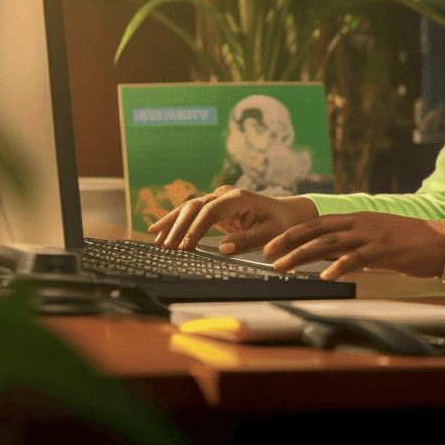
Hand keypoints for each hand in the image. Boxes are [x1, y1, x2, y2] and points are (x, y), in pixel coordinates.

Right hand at [148, 185, 317, 252]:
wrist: (288, 214)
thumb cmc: (282, 225)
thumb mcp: (270, 235)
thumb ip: (247, 241)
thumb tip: (222, 248)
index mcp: (237, 199)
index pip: (210, 212)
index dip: (195, 229)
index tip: (184, 248)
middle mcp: (223, 195)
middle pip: (194, 208)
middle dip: (178, 228)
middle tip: (165, 249)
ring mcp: (217, 200)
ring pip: (188, 208)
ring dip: (171, 224)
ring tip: (156, 242)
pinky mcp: (214, 209)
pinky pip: (190, 214)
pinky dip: (174, 221)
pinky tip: (156, 229)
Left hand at [265, 212, 444, 280]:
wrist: (440, 241)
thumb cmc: (407, 243)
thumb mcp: (373, 239)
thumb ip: (351, 245)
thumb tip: (327, 258)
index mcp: (355, 219)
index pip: (316, 223)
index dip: (292, 233)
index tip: (272, 244)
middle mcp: (359, 223)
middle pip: (315, 230)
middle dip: (288, 241)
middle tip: (267, 254)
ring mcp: (370, 235)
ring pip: (328, 243)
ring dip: (302, 255)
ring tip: (284, 267)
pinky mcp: (383, 250)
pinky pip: (356, 258)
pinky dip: (338, 267)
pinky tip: (325, 276)